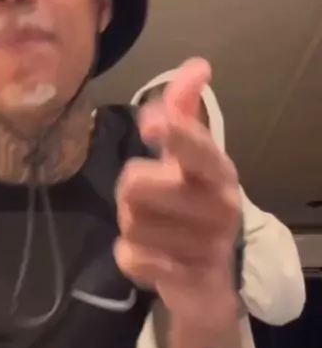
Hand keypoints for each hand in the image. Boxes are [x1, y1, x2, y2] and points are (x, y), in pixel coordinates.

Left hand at [114, 58, 242, 324]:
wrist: (208, 282)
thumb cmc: (193, 210)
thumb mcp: (191, 161)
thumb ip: (186, 112)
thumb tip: (197, 65)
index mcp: (218, 172)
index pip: (198, 149)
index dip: (176, 134)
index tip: (152, 122)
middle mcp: (219, 206)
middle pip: (137, 184)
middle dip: (128, 193)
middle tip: (148, 203)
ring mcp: (206, 246)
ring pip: (130, 223)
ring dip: (131, 227)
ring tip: (154, 232)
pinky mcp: (188, 279)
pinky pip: (132, 258)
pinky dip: (130, 258)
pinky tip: (151, 258)